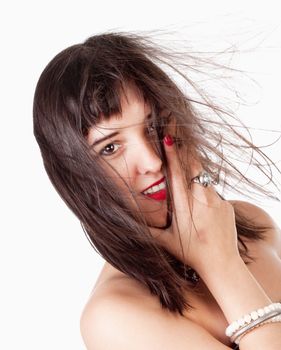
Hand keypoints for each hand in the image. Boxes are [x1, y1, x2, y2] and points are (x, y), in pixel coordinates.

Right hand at [149, 135, 240, 275]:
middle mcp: (202, 200)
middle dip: (185, 149)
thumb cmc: (192, 254)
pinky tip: (202, 202)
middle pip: (194, 167)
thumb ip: (147, 230)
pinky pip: (214, 191)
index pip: (177, 175)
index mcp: (185, 207)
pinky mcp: (227, 205)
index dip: (173, 155)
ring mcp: (217, 201)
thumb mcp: (166, 242)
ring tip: (187, 162)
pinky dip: (206, 189)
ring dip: (195, 168)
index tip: (169, 138)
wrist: (223, 263)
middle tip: (177, 133)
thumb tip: (130, 222)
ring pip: (205, 177)